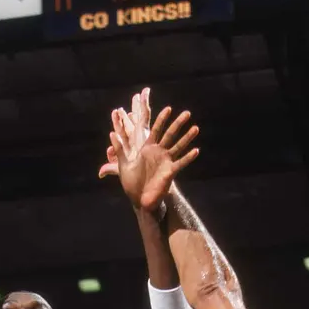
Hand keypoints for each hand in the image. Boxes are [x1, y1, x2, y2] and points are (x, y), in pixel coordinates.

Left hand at [100, 88, 198, 210]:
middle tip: (187, 113)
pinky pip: (181, 163)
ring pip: (178, 146)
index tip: (168, 108)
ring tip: (196, 128)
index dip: (161, 119)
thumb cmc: (132, 183)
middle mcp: (158, 153)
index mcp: (147, 149)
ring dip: (187, 138)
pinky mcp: (170, 172)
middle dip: (178, 123)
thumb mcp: (123, 164)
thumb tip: (111, 133)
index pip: (156, 130)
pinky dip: (188, 157)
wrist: (140, 200)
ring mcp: (166, 161)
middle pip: (170, 135)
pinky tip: (196, 150)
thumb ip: (118, 149)